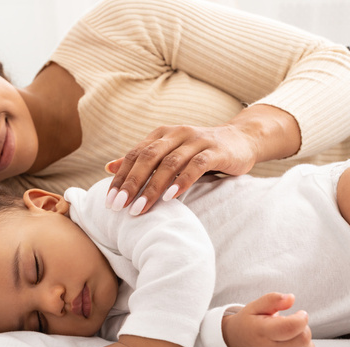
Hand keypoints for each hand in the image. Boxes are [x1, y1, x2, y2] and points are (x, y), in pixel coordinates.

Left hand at [105, 105, 300, 214]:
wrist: (241, 140)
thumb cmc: (199, 152)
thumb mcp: (168, 154)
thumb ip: (142, 160)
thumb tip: (109, 167)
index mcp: (161, 135)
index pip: (135, 155)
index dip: (121, 177)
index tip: (110, 200)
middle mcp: (177, 134)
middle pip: (148, 158)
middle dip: (131, 184)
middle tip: (120, 207)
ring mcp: (197, 141)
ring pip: (169, 164)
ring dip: (153, 188)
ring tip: (140, 209)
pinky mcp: (216, 151)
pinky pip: (196, 166)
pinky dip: (181, 182)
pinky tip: (170, 198)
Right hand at [222, 292, 314, 346]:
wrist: (235, 344)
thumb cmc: (248, 324)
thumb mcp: (255, 306)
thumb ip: (273, 299)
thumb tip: (291, 298)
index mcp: (262, 332)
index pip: (292, 327)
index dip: (302, 318)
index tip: (299, 314)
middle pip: (304, 340)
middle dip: (304, 329)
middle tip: (293, 326)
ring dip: (306, 344)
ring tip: (291, 339)